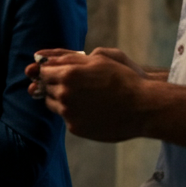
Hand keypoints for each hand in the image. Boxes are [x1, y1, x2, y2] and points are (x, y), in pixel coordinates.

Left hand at [24, 46, 147, 141]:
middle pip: (45, 88)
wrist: (142, 107)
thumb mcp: (97, 60)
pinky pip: (65, 117)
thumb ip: (69, 59)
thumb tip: (48, 60)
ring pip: (52, 103)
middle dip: (54, 84)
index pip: (43, 71)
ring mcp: (68, 113)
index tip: (56, 71)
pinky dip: (72, 113)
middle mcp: (64, 94)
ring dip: (60, 98)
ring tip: (81, 96)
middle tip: (73, 84)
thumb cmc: (122, 78)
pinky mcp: (75, 127)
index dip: (49, 70)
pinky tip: (90, 109)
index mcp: (68, 74)